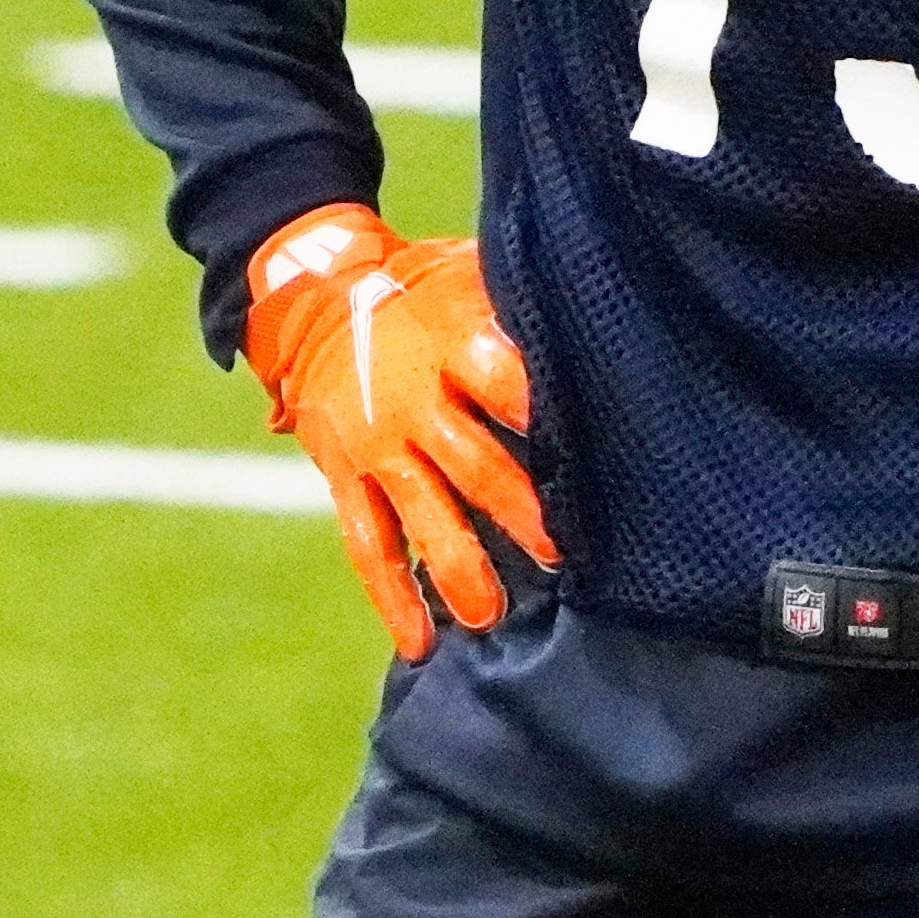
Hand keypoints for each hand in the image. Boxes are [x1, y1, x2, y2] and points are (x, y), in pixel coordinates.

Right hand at [242, 203, 557, 660]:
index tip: (574, 448)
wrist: (320, 300)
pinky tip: (418, 641)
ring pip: (420, 516)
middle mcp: (413, 401)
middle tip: (560, 556)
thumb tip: (598, 320)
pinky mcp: (345, 478)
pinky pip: (367, 545)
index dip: (533, 407)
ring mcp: (376, 446)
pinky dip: (391, 596)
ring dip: (457, 569)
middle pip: (472, 463)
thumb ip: (519, 306)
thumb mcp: (469, 276)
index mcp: (450, 344)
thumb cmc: (423, 290)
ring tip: (488, 617)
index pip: (499, 377)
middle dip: (517, 512)